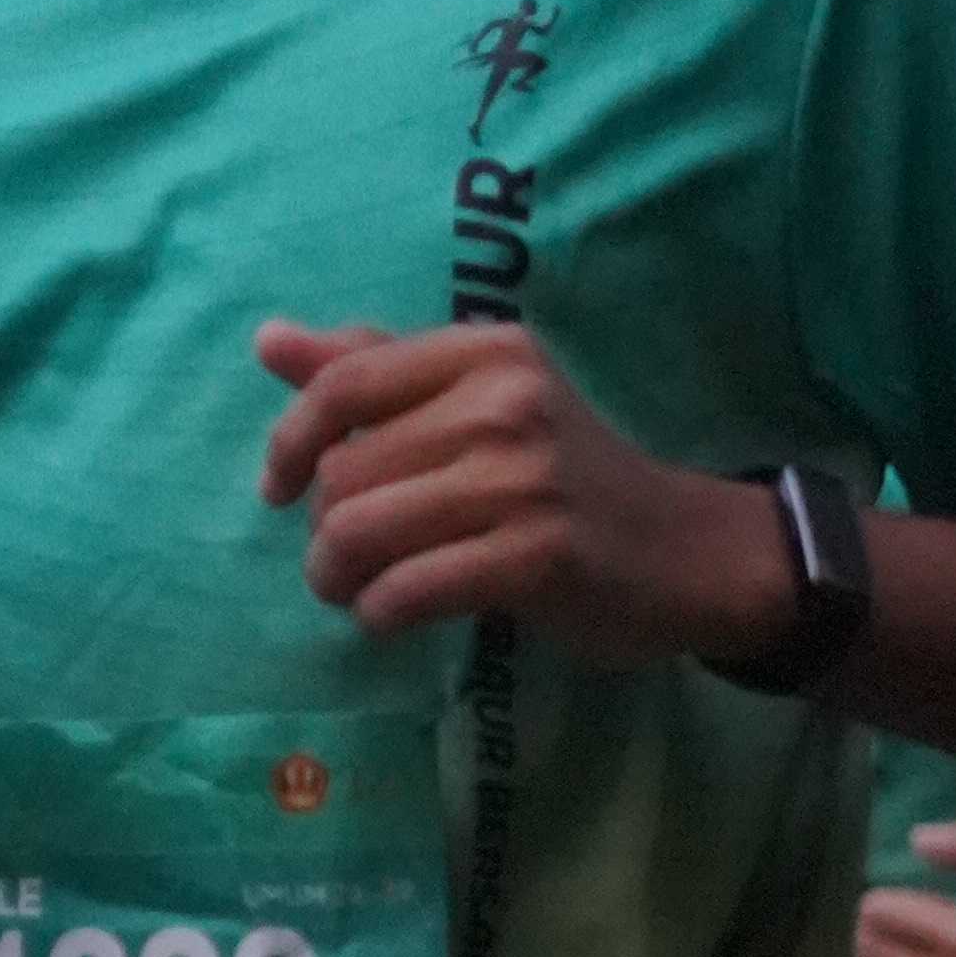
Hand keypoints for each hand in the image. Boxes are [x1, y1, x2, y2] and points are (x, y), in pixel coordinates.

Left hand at [255, 320, 794, 668]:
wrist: (686, 550)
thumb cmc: (565, 475)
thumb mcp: (482, 399)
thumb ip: (377, 370)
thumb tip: (269, 340)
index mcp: (486, 351)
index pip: (344, 382)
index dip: (290, 441)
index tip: (279, 487)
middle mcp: (505, 402)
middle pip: (344, 470)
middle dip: (324, 528)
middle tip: (347, 557)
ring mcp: (524, 480)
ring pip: (358, 530)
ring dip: (337, 578)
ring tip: (357, 590)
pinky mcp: (536, 556)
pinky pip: (405, 590)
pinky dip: (380, 613)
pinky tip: (393, 615)